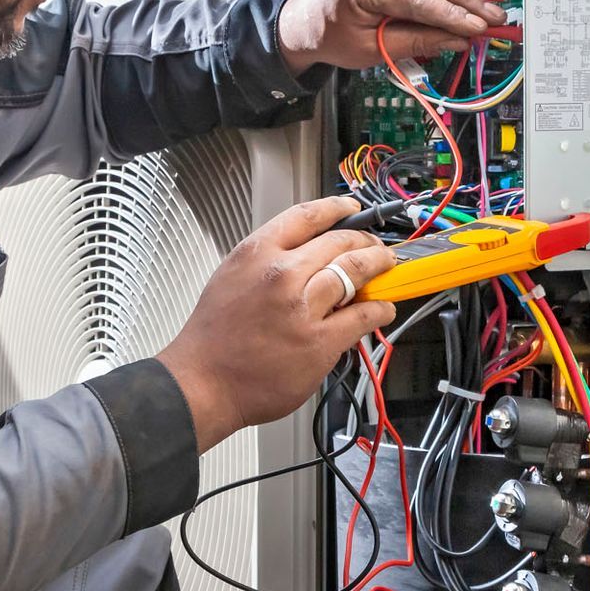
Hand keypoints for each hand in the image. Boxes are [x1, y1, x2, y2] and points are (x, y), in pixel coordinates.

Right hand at [156, 196, 397, 451]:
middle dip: (365, 240)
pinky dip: (380, 309)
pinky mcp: (320, 342)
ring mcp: (302, 308)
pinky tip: (384, 308)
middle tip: (375, 247)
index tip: (351, 209)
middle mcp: (281, 274)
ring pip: (356, 272)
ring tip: (387, 268)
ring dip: (379, 266)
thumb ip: (267, 260)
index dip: (337, 208)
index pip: (306, 216)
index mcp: (256, 253)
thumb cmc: (213, 336)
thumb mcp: (231, 277)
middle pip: (340, 242)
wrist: (203, 382)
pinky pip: (363, 316)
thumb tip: (308, 252)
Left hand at [276, 0, 508, 72]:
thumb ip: (415, 42)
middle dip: (463, 1)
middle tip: (491, 17)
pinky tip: (454, 0)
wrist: (302, 19)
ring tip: (478, 13)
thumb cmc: (328, 34)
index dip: (453, 15)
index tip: (478, 28)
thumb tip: (455, 40)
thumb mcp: (370, 49)